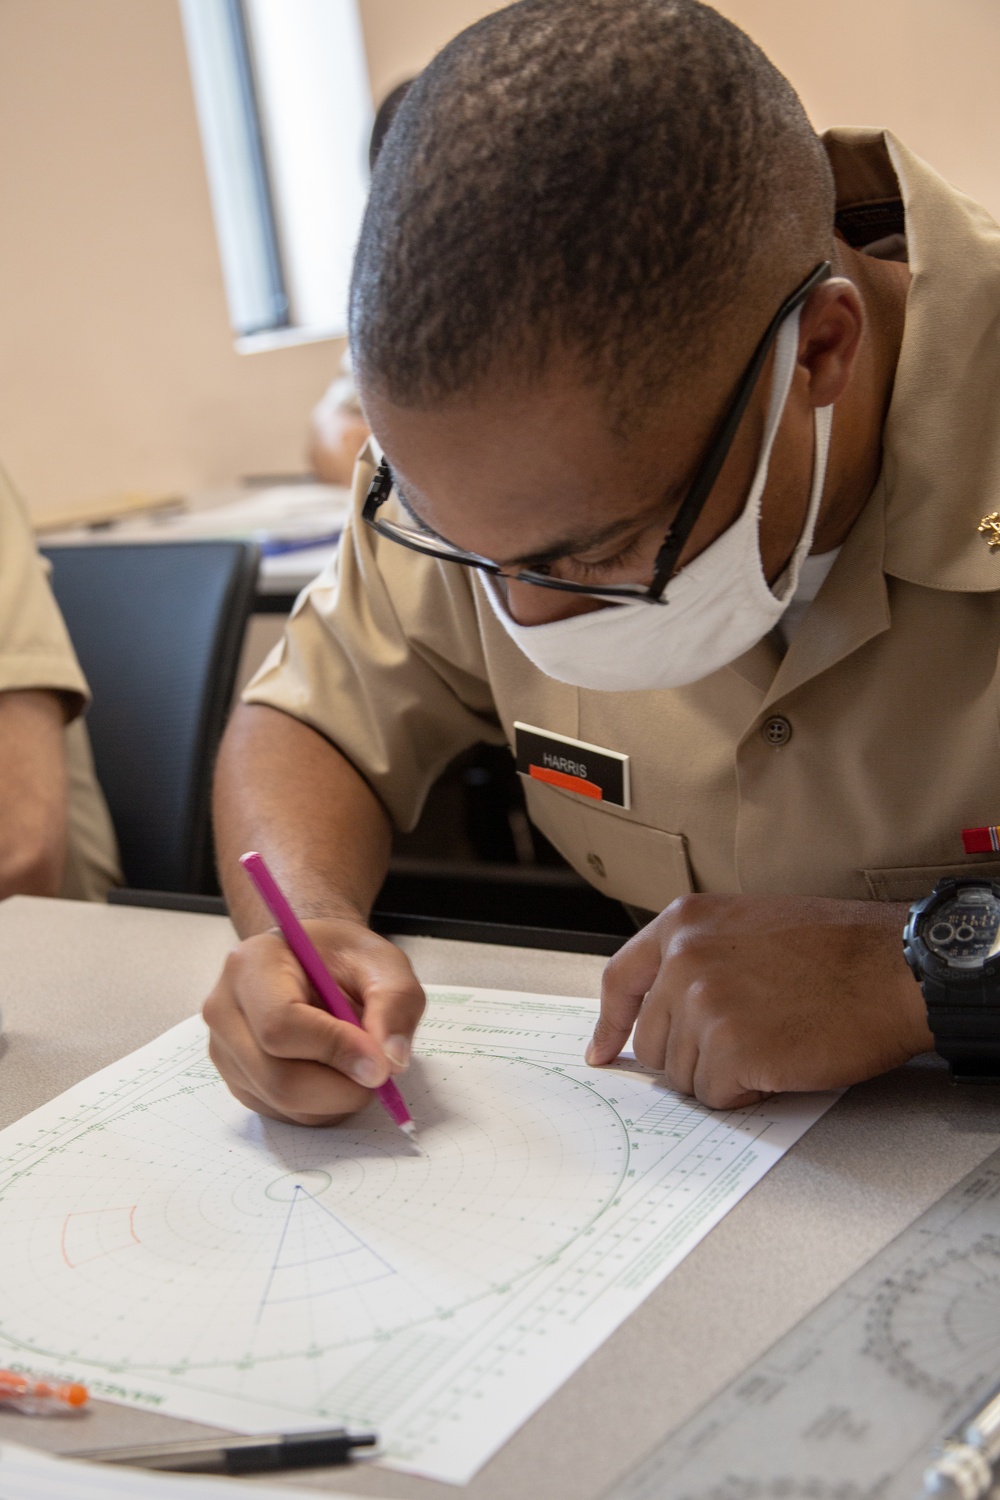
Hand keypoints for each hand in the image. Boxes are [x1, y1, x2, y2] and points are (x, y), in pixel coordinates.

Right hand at [203, 919, 424, 1124]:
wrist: (310, 961)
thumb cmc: (342, 957)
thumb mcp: (382, 962)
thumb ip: (394, 1003)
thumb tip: (389, 1062)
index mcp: (251, 965)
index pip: (280, 1025)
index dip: (334, 1050)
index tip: (380, 1062)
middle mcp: (225, 1011)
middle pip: (279, 1078)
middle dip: (341, 1088)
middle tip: (380, 1073)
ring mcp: (225, 1052)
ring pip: (284, 1103)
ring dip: (337, 1098)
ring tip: (357, 1061)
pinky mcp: (239, 1083)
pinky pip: (285, 1115)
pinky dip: (324, 1106)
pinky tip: (336, 1071)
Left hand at [586, 894, 932, 1107]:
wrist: (892, 968)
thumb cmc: (837, 949)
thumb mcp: (749, 925)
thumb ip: (698, 956)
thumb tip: (665, 1005)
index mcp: (685, 923)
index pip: (620, 979)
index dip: (610, 1023)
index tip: (602, 1052)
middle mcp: (684, 959)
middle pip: (651, 1041)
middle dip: (688, 1056)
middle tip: (743, 1044)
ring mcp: (704, 1004)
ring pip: (682, 1074)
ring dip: (722, 1074)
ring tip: (771, 1041)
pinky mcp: (731, 1049)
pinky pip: (716, 1096)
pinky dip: (746, 1094)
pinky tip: (779, 1063)